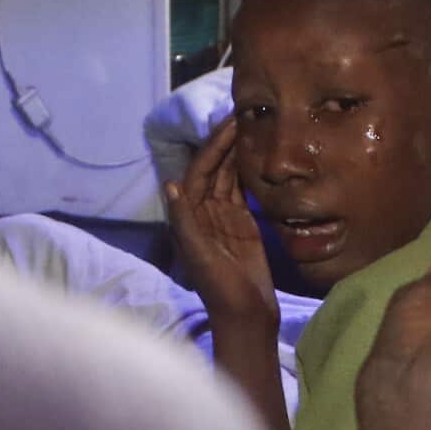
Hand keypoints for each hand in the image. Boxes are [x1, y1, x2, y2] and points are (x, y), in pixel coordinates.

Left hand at [165, 119, 276, 325]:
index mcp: (189, 217)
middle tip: (245, 113)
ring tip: (253, 126)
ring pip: (229, 176)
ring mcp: (225, 218)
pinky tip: (258, 154)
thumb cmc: (220, 290)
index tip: (229, 122)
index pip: (199, 171)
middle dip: (225, 141)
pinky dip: (248, 171)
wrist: (246, 316)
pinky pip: (243, 191)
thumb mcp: (200, 257)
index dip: (212, 146)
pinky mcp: (244, 225)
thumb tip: (172, 185)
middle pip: (214, 168)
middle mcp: (204, 213)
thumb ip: (185, 222)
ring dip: (237, 151)